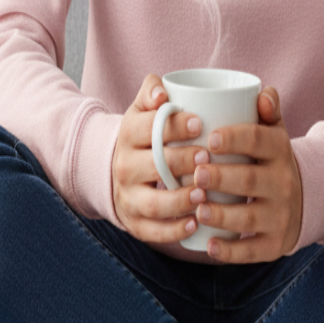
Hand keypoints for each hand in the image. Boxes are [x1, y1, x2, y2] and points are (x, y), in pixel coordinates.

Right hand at [111, 73, 207, 244]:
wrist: (115, 171)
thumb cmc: (144, 136)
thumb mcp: (142, 110)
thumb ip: (152, 91)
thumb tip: (163, 93)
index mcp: (128, 134)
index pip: (149, 129)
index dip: (174, 126)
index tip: (199, 123)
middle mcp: (125, 166)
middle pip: (154, 165)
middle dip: (182, 162)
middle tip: (208, 158)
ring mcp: (129, 197)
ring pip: (154, 203)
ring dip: (180, 200)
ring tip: (204, 194)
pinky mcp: (134, 222)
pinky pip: (152, 231)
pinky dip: (173, 231)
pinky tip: (195, 224)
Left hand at [193, 86, 301, 262]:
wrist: (302, 201)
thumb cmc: (270, 161)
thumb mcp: (274, 134)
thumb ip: (267, 111)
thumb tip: (263, 93)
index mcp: (280, 152)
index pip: (260, 141)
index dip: (236, 138)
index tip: (211, 138)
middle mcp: (283, 184)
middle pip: (250, 180)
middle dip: (222, 178)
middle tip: (196, 174)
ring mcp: (279, 217)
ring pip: (248, 217)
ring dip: (221, 215)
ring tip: (197, 208)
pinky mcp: (274, 244)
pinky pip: (251, 251)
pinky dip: (230, 252)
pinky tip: (209, 246)